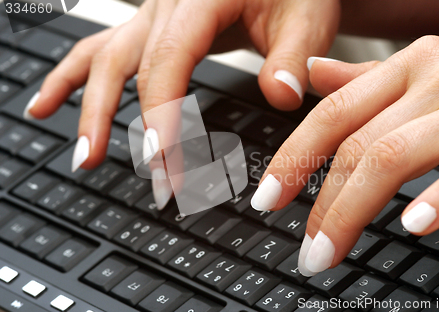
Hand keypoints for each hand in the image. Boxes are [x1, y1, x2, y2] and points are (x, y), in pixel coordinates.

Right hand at [24, 0, 339, 207]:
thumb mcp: (304, 17)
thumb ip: (292, 57)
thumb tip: (279, 96)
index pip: (167, 63)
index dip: (161, 115)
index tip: (164, 161)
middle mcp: (165, 5)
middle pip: (129, 67)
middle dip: (132, 130)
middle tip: (150, 180)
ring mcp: (151, 16)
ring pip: (103, 59)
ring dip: (88, 109)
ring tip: (84, 157)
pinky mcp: (150, 29)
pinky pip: (101, 50)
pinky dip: (70, 79)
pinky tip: (47, 104)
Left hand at [251, 35, 438, 275]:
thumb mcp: (420, 73)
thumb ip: (363, 80)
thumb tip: (312, 74)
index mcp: (405, 66)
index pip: (331, 113)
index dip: (292, 157)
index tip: (267, 198)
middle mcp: (434, 78)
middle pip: (356, 144)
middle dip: (322, 203)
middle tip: (308, 247)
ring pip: (392, 158)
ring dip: (353, 212)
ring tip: (332, 251)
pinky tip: (413, 226)